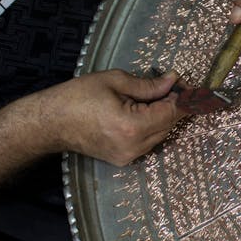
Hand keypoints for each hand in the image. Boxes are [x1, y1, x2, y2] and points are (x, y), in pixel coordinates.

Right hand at [52, 69, 184, 165]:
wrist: (50, 123)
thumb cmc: (77, 97)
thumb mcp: (114, 82)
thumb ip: (148, 85)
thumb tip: (172, 81)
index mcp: (132, 126)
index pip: (171, 112)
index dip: (184, 98)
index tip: (191, 85)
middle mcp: (134, 147)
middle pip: (169, 125)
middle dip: (175, 105)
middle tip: (174, 85)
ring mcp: (128, 157)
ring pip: (160, 134)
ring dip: (163, 115)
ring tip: (156, 95)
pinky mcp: (122, 160)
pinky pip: (148, 141)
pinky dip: (151, 126)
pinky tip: (143, 110)